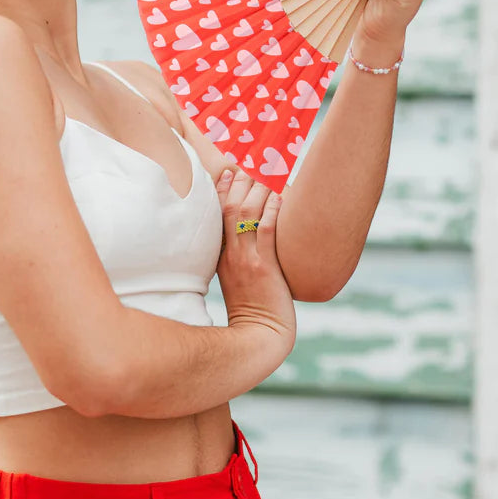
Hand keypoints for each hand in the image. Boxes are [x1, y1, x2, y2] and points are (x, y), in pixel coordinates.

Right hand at [215, 168, 295, 346]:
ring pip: (246, 213)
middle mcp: (230, 253)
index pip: (216, 212)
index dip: (223, 187)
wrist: (260, 337)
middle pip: (229, 206)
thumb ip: (240, 253)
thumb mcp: (239, 276)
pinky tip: (281, 196)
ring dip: (259, 189)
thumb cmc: (255, 306)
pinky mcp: (264, 268)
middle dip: (242, 181)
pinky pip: (266, 232)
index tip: (231, 168)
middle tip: (255, 162)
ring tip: (270, 173)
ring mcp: (246, 260)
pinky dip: (273, 211)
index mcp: (221, 254)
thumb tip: (252, 228)